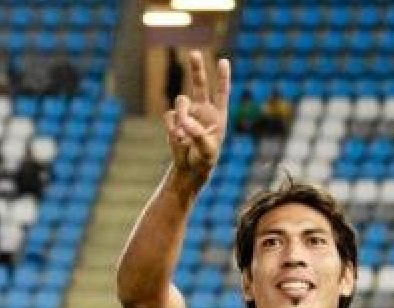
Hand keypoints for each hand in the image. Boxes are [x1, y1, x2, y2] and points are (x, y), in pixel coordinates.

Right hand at [164, 51, 229, 184]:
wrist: (190, 168)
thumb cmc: (205, 160)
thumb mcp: (207, 150)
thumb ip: (198, 135)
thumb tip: (186, 122)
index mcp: (218, 115)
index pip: (222, 92)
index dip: (222, 77)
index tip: (223, 61)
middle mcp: (203, 110)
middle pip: (199, 84)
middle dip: (197, 68)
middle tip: (194, 53)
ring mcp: (188, 113)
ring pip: (181, 102)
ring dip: (181, 116)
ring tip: (183, 136)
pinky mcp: (174, 120)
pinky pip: (169, 116)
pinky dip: (172, 128)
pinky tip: (177, 139)